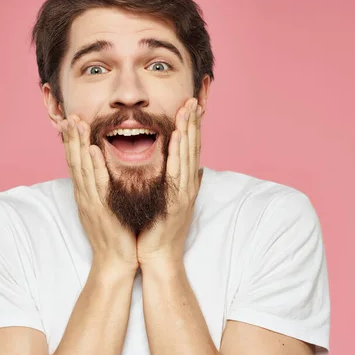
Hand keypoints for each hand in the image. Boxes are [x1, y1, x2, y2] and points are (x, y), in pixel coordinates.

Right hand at [61, 114, 138, 274]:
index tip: (71, 120)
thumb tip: (105, 171)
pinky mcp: (101, 209)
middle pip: (74, 160)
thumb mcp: (107, 206)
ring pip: (82, 167)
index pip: (76, 162)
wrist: (115, 261)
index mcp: (86, 193)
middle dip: (71, 136)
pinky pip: (98, 184)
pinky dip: (95, 166)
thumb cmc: (116, 234)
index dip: (73, 141)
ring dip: (78, 144)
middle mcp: (84, 195)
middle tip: (69, 114)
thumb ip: (104, 188)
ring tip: (76, 123)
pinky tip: (93, 151)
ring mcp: (91, 201)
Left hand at [137, 98, 202, 267]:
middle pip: (192, 147)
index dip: (192, 127)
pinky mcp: (176, 199)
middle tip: (193, 99)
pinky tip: (176, 134)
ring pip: (188, 154)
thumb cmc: (161, 230)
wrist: (159, 254)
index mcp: (185, 183)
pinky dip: (177, 151)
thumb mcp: (173, 203)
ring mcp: (184, 191)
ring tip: (187, 109)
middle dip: (193, 122)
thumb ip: (183, 184)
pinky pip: (176, 170)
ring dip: (188, 130)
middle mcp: (188, 184)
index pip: (190, 149)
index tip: (191, 108)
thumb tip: (195, 170)